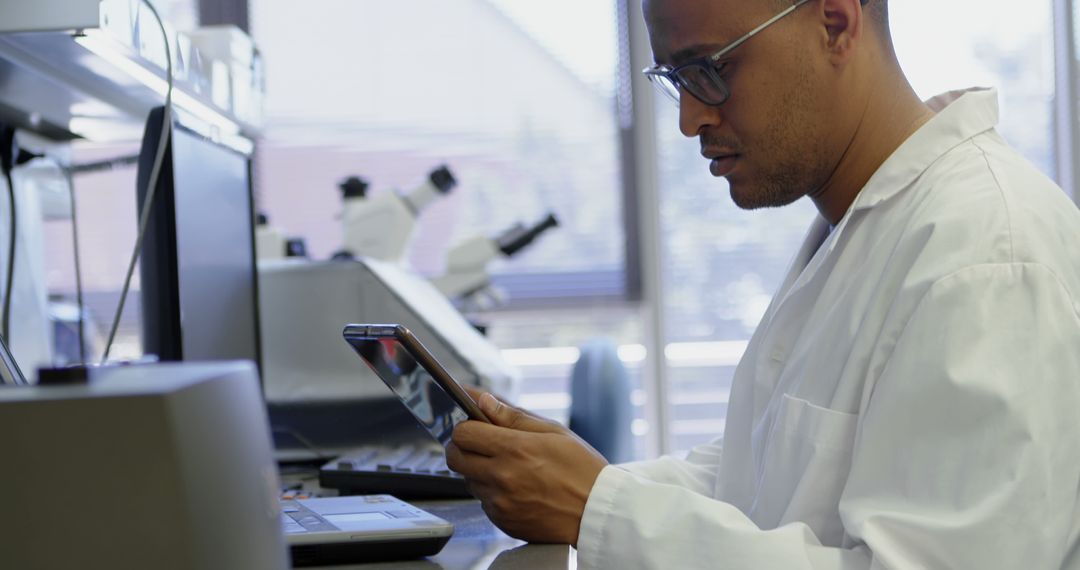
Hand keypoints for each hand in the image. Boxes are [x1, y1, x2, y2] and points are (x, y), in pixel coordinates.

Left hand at [446, 392, 608, 545]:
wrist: (597, 513)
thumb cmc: (582, 470)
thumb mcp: (553, 432)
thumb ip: (513, 416)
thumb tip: (483, 400)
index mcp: (514, 449)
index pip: (463, 433)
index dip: (466, 426)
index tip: (475, 426)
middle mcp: (501, 477)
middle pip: (455, 457)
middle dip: (463, 447)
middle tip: (482, 445)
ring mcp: (499, 502)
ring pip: (468, 480)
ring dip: (479, 471)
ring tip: (510, 469)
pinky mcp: (502, 521)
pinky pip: (483, 502)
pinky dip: (492, 493)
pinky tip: (517, 489)